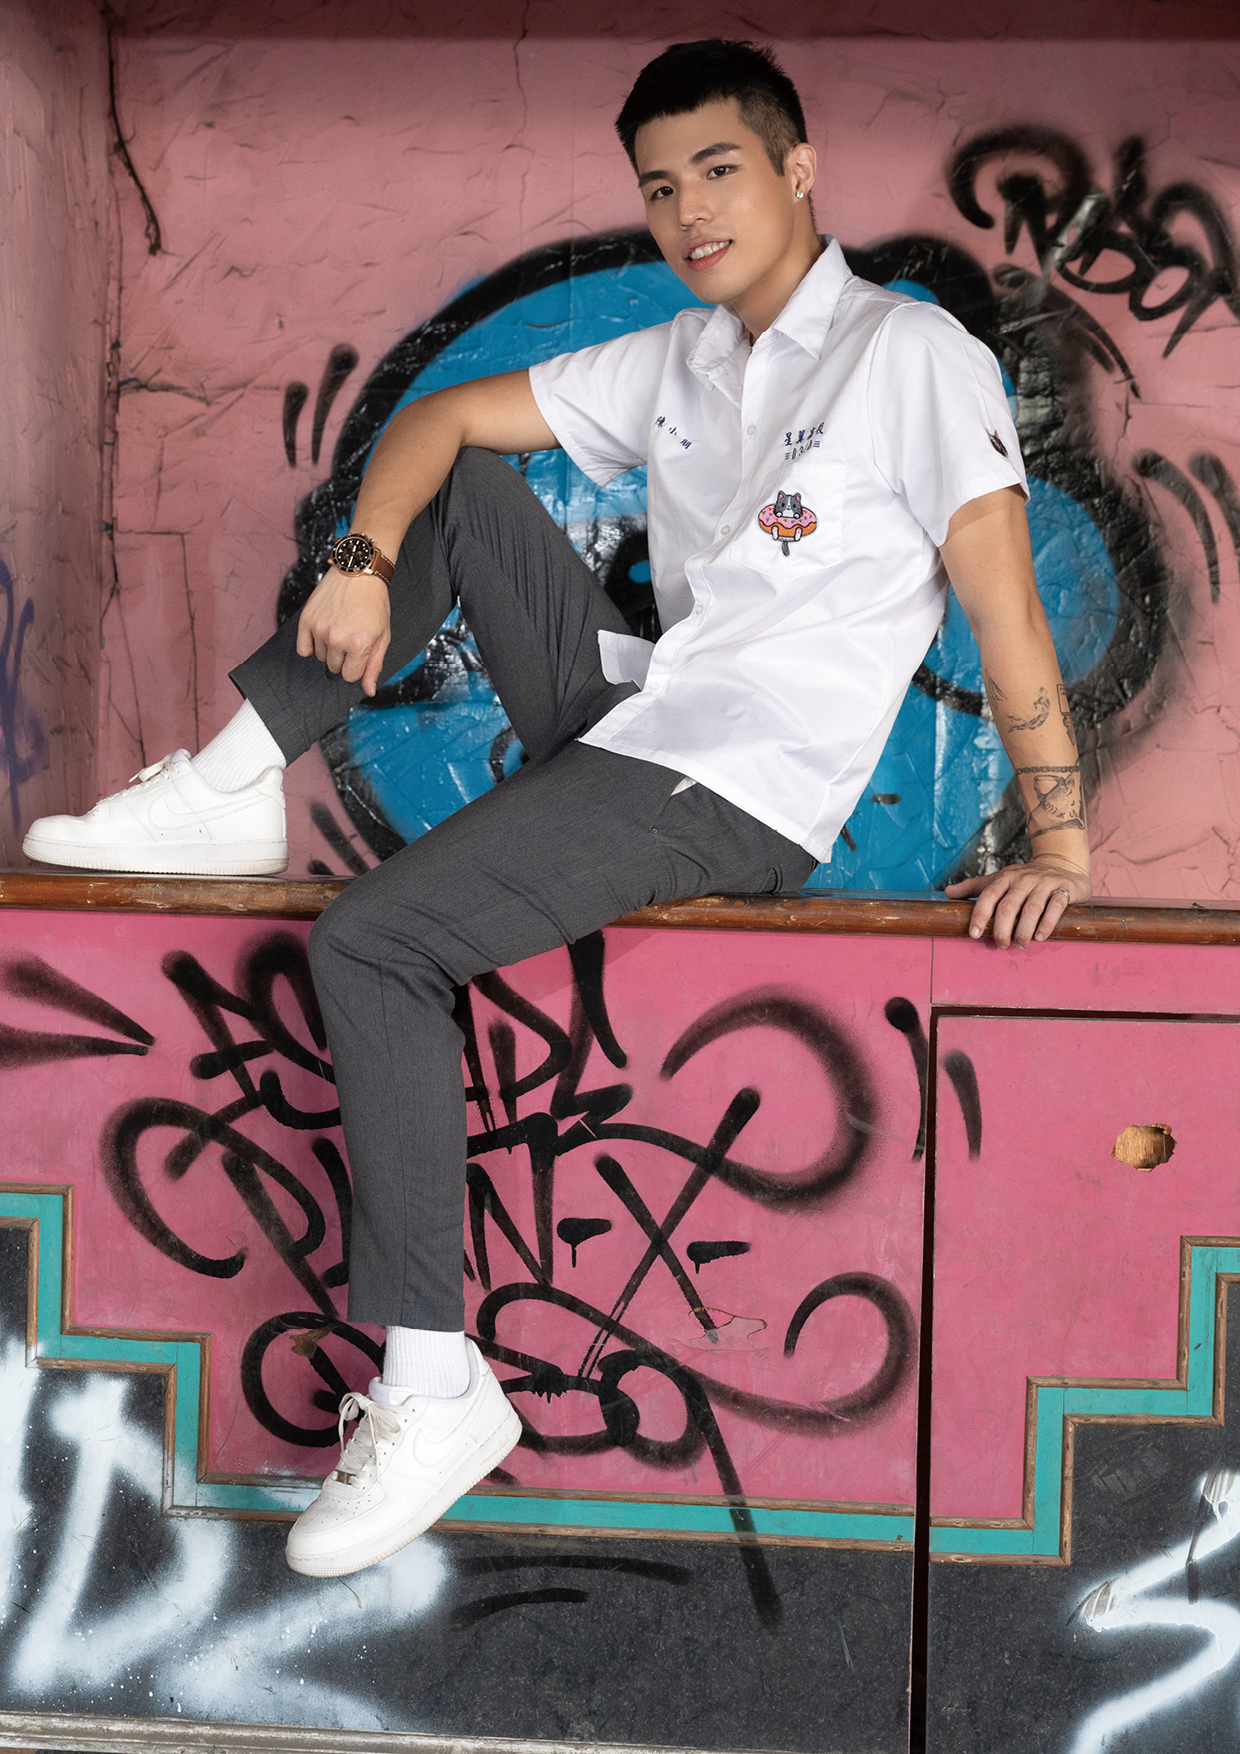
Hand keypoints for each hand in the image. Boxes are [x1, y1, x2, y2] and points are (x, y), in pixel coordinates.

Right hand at [296, 568, 390, 695]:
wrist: (358, 572)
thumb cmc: (374, 604)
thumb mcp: (383, 636)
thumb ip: (375, 666)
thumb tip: (369, 691)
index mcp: (359, 645)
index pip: (350, 676)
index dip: (357, 666)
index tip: (360, 651)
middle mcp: (337, 639)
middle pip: (335, 668)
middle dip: (344, 658)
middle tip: (351, 635)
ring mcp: (320, 629)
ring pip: (320, 658)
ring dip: (329, 649)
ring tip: (340, 627)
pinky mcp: (306, 619)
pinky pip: (303, 649)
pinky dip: (311, 645)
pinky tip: (323, 632)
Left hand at [944, 856, 1090, 947]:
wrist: (1064, 865)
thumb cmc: (1026, 879)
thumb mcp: (1000, 879)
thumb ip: (975, 887)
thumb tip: (947, 893)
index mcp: (1006, 877)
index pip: (988, 895)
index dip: (979, 915)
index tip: (974, 935)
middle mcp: (1024, 878)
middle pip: (1008, 906)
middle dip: (1001, 929)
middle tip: (1001, 945)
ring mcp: (1045, 883)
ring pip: (1031, 909)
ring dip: (1023, 931)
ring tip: (1020, 945)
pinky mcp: (1064, 889)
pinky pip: (1055, 907)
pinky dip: (1046, 924)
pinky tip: (1040, 937)